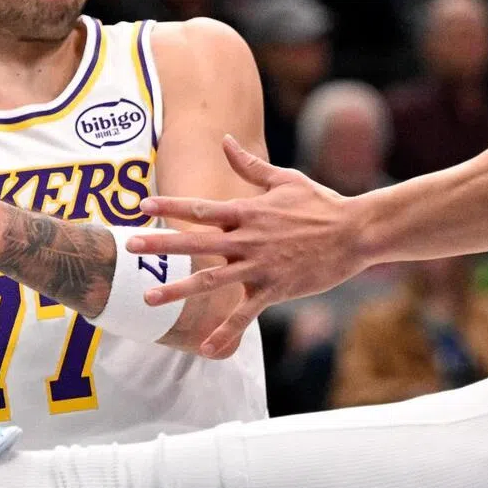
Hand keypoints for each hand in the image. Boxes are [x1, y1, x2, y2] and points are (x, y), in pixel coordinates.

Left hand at [125, 136, 358, 357]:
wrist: (356, 232)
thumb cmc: (322, 204)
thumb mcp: (285, 179)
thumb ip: (249, 166)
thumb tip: (225, 140)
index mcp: (248, 212)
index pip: (201, 208)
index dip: (171, 207)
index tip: (142, 206)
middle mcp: (248, 239)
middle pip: (196, 242)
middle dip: (161, 245)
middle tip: (130, 247)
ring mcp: (260, 266)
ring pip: (212, 280)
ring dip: (178, 289)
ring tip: (149, 299)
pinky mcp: (275, 290)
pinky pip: (245, 314)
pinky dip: (225, 331)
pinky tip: (205, 347)